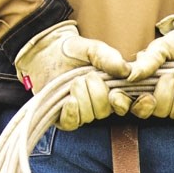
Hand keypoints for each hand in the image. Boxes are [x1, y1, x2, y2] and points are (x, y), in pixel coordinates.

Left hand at [14, 21, 131, 129]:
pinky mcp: (65, 117)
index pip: (125, 105)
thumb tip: (126, 71)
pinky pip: (72, 123)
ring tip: (74, 81)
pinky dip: (72, 112)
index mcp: (113, 90)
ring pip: (89, 115)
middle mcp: (101, 105)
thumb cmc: (74, 51)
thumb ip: (109, 58)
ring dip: (81, 96)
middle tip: (87, 76)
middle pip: (105, 110)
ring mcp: (83, 112)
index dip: (122, 104)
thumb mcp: (94, 49)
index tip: (115, 95)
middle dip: (95, 92)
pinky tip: (69, 99)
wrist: (47, 52)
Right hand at [127, 15, 173, 123]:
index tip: (143, 96)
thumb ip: (148, 61)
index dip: (123, 104)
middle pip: (148, 111)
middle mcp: (153, 99)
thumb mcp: (161, 48)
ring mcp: (173, 106)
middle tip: (171, 76)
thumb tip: (131, 76)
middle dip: (163, 93)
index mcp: (139, 85)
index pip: (122, 101)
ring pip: (169, 114)